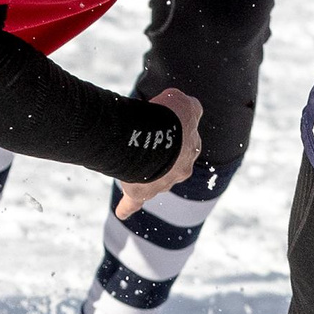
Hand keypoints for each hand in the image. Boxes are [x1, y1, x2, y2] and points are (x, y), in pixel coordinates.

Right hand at [118, 88, 202, 217]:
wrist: (154, 137)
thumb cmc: (168, 117)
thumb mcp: (183, 101)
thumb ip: (188, 105)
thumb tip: (186, 108)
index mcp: (191, 149)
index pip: (186, 143)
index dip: (174, 133)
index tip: (162, 124)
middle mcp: (180, 170)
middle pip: (172, 165)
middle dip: (162, 157)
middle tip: (146, 142)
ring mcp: (161, 184)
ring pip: (154, 181)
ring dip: (144, 173)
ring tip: (129, 160)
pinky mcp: (141, 192)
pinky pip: (134, 202)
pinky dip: (128, 207)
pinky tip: (123, 212)